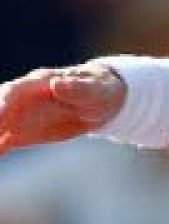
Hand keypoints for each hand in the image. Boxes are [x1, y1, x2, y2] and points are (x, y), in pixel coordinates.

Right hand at [0, 63, 124, 155]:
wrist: (101, 101)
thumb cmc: (100, 90)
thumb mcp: (96, 90)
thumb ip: (78, 88)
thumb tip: (57, 84)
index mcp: (39, 83)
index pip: (13, 92)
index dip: (1, 104)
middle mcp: (22, 98)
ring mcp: (19, 116)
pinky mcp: (21, 133)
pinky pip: (1, 143)